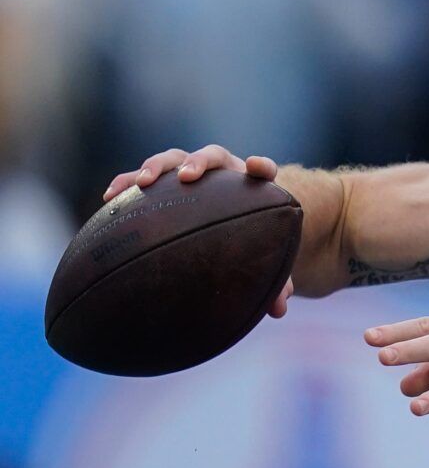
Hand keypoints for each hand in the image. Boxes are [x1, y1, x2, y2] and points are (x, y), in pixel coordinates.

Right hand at [104, 144, 292, 318]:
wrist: (226, 223)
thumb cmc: (248, 242)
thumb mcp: (260, 260)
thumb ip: (276, 283)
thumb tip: (279, 311)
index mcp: (251, 186)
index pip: (262, 170)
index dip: (261, 167)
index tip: (255, 166)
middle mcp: (221, 173)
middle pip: (213, 156)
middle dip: (200, 163)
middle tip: (188, 176)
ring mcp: (189, 173)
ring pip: (173, 159)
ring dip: (157, 167)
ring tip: (141, 182)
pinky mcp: (163, 181)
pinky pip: (141, 178)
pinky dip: (126, 182)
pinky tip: (109, 198)